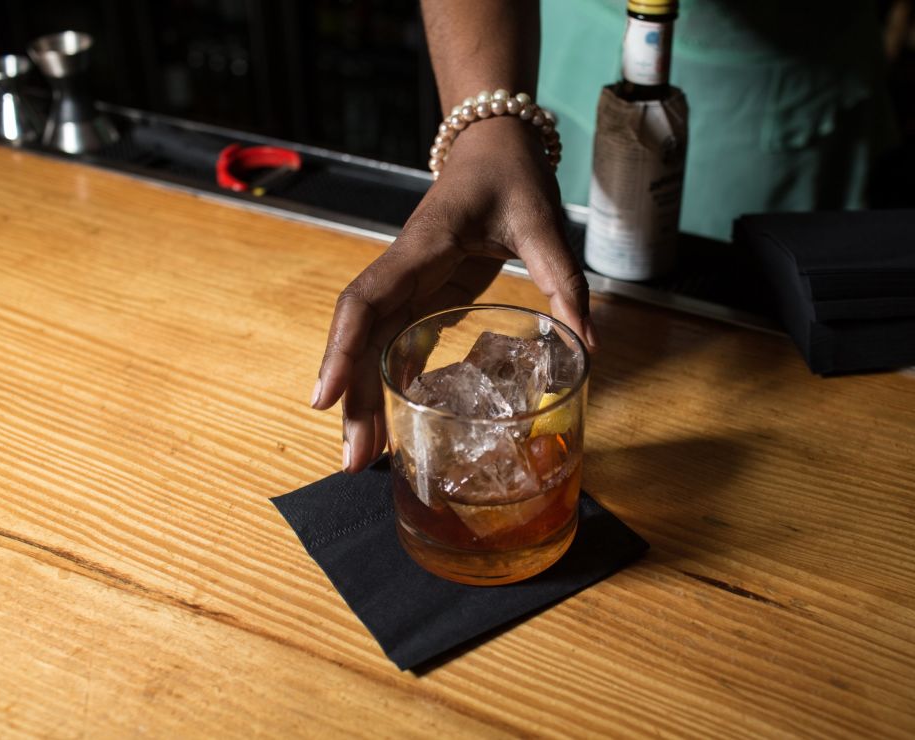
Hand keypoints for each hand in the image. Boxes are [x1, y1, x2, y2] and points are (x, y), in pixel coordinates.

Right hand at [311, 115, 596, 471]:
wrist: (493, 147)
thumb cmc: (510, 175)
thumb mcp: (542, 223)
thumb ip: (564, 283)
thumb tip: (588, 348)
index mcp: (421, 248)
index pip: (366, 300)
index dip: (342, 350)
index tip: (325, 399)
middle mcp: (404, 271)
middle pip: (362, 339)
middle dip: (353, 400)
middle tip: (356, 462)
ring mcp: (410, 285)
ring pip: (374, 348)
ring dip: (367, 400)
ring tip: (368, 457)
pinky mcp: (425, 296)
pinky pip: (398, 343)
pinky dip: (391, 382)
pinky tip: (394, 421)